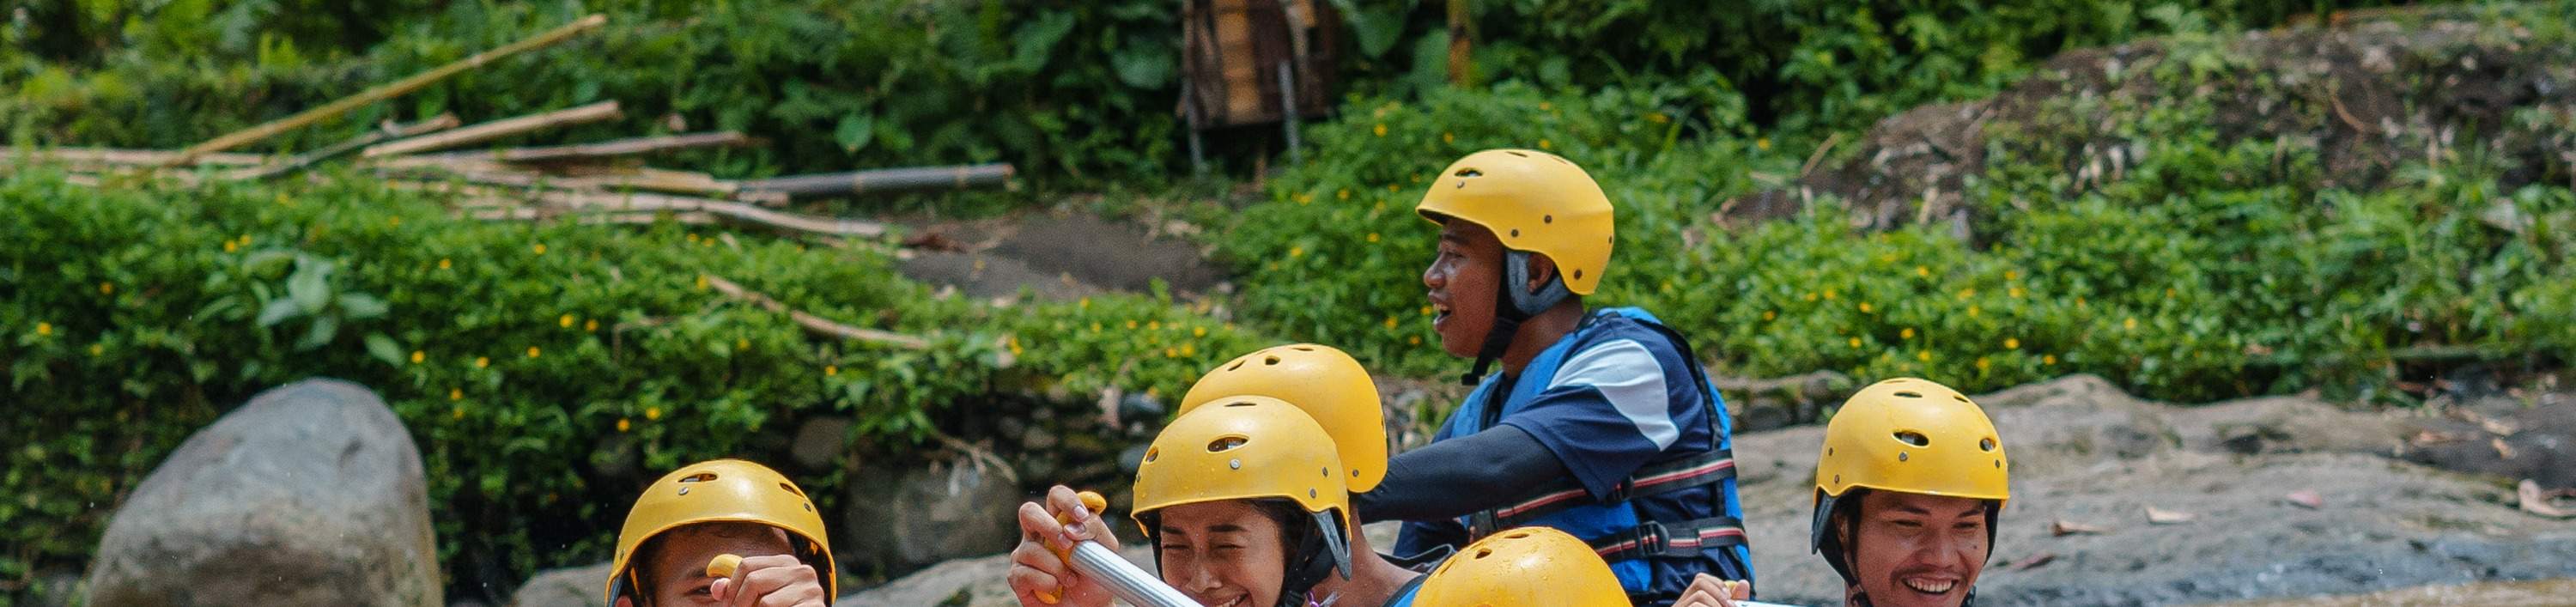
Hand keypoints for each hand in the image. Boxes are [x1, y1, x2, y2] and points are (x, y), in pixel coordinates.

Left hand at [708, 554, 827, 606]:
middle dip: (738, 603)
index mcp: (786, 563)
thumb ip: (735, 590)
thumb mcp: (757, 597)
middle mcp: (802, 571)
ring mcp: (811, 590)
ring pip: (765, 603)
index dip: (731, 587)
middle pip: (753, 580)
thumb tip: (717, 589)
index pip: (747, 565)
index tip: (727, 604)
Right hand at [1006, 485, 1119, 606]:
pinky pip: (1024, 573)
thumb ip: (1094, 529)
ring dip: (1056, 567)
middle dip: (1048, 526)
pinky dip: (1046, 583)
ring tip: (1071, 580)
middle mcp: (1038, 534)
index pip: (1056, 496)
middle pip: (1028, 512)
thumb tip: (1072, 528)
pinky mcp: (1017, 577)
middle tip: (1067, 544)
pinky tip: (1056, 589)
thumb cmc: (1095, 575)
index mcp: (1060, 521)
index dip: (1067, 500)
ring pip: (1031, 550)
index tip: (1081, 516)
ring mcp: (1024, 555)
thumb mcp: (1105, 550)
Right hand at [1674, 573, 1749, 606]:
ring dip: (1717, 605)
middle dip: (1718, 592)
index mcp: (1689, 603)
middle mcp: (1680, 604)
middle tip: (1729, 606)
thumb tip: (1743, 582)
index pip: (1701, 579)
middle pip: (1699, 581)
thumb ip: (1735, 600)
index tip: (1730, 599)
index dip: (1718, 585)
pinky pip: (1696, 605)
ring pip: (1700, 595)